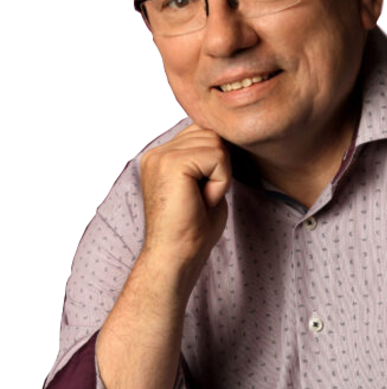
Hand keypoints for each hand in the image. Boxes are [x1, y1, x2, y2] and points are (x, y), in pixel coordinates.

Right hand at [140, 123, 231, 278]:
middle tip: (202, 198)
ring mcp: (162, 154)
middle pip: (211, 133)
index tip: (202, 194)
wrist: (176, 257)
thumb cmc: (193, 230)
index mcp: (161, 155)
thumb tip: (226, 138)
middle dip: (219, 166)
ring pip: (216, 143)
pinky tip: (203, 200)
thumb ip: (208, 158)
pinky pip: (218, 157)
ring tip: (201, 199)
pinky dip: (220, 181)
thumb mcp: (202, 184)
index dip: (215, 161)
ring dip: (220, 175)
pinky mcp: (172, 162)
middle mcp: (157, 151)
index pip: (202, 132)